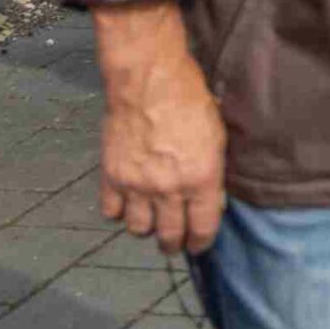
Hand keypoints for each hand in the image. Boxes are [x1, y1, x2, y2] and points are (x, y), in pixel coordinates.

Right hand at [94, 3, 227, 253]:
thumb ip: (213, 175)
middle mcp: (169, 189)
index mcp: (201, 179)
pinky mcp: (112, 177)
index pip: (202, 229)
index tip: (199, 246)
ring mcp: (137, 185)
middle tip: (175, 243)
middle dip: (174, 244)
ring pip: (139, 229)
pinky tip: (128, 203)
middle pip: (169, 236)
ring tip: (151, 221)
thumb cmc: (191, 102)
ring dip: (146, 228)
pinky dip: (119, 211)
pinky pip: (112, 212)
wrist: (149, 82)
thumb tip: (212, 202)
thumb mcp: (218, 138)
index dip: (201, 243)